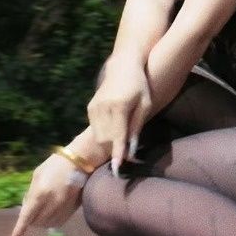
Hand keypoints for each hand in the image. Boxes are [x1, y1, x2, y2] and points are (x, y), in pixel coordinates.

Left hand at [7, 153, 86, 235]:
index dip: (20, 229)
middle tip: (33, 208)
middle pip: (36, 222)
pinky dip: (51, 221)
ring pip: (47, 224)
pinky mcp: (72, 210)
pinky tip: (52, 211)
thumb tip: (26, 209)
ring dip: (41, 220)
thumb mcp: (37, 175)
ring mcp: (63, 208)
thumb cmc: (55, 165)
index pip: (27, 216)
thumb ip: (30, 193)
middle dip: (31, 220)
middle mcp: (52, 203)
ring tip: (43, 208)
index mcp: (40, 193)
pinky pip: (58, 222)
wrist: (79, 162)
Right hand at [87, 57, 152, 175]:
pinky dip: (103, 133)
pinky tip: (113, 128)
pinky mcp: (90, 107)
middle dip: (114, 149)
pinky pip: (95, 128)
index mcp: (119, 106)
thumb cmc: (139, 85)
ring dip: (108, 142)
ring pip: (98, 136)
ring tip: (120, 139)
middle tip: (125, 154)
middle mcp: (103, 107)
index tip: (117, 169)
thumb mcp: (145, 104)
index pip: (118, 136)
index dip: (118, 154)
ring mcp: (94, 107)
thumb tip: (132, 149)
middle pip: (106, 139)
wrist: (123, 65)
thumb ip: (137, 127)